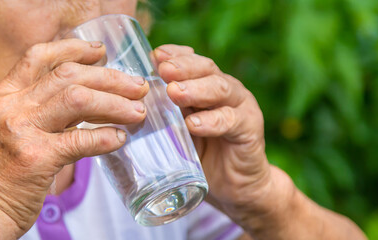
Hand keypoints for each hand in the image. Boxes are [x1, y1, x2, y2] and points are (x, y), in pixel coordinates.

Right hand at [0, 39, 148, 237]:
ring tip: (137, 112)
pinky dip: (106, 137)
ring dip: (115, 104)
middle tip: (137, 87)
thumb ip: (36, 113)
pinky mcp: (35, 159)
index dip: (73, 48)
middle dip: (110, 78)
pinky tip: (120, 139)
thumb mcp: (5, 133)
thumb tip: (85, 102)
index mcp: (2, 97)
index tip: (100, 51)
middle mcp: (9, 107)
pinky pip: (81, 140)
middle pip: (68, 75)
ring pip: (79, 99)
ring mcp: (20, 131)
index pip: (39, 57)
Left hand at [153, 45, 278, 222]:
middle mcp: (225, 90)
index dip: (175, 55)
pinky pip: (231, 121)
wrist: (236, 187)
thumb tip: (127, 104)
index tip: (155, 56)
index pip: (191, 61)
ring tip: (174, 93)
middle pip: (206, 68)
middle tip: (164, 70)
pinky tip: (194, 124)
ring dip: (196, 89)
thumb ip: (163, 115)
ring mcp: (241, 107)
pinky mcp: (250, 128)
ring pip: (220, 89)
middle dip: (183, 67)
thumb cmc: (202, 156)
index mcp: (206, 85)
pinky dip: (212, 121)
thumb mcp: (177, 132)